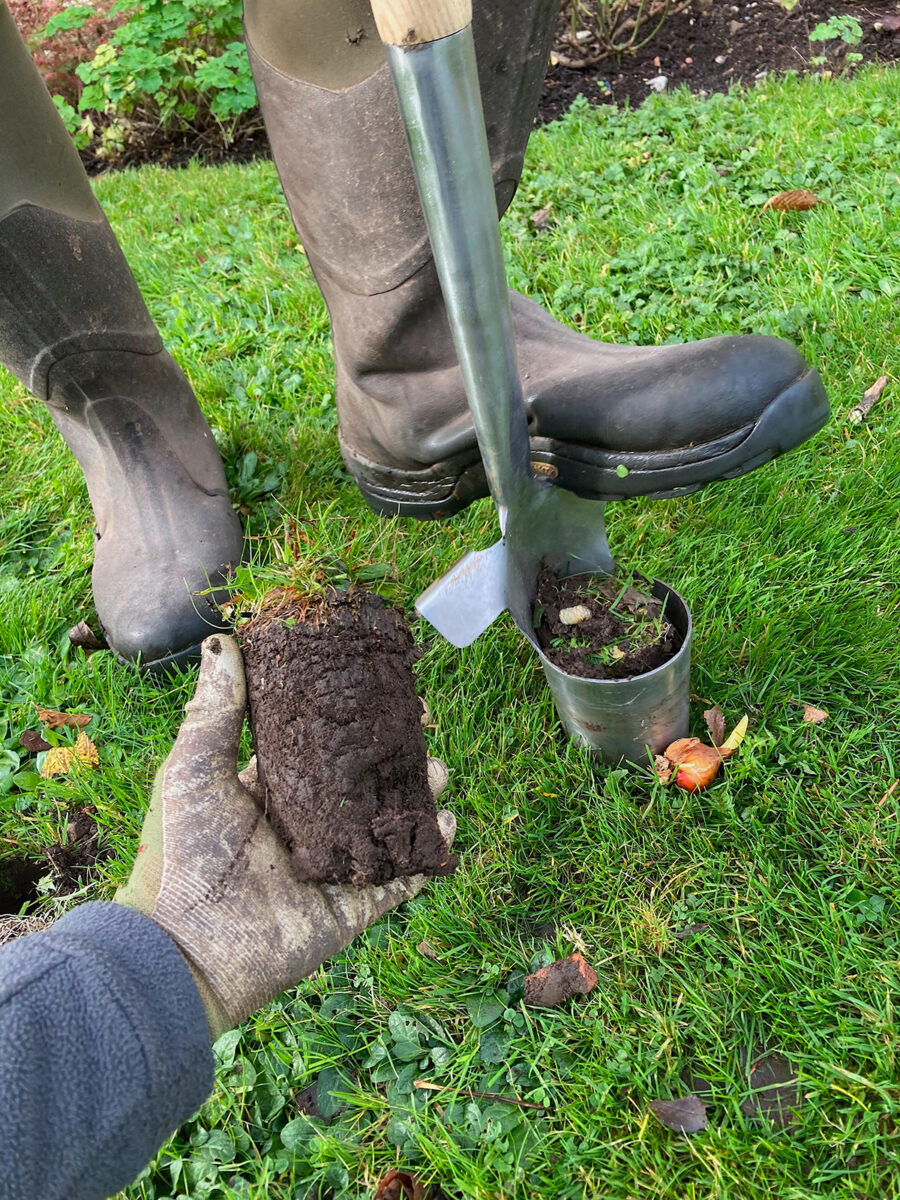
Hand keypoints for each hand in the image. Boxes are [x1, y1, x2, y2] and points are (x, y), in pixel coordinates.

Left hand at [116, 635, 453, 1038]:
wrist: (186, 947)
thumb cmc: (182, 853)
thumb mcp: (193, 771)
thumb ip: (214, 711)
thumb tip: (223, 642)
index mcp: (271, 789)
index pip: (323, 744)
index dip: (355, 718)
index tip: (385, 687)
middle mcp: (308, 823)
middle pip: (366, 779)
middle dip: (398, 752)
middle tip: (424, 725)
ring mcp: (334, 864)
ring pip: (390, 822)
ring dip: (420, 794)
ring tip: (440, 770)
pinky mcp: (352, 905)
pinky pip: (401, 876)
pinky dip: (427, 852)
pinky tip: (444, 822)